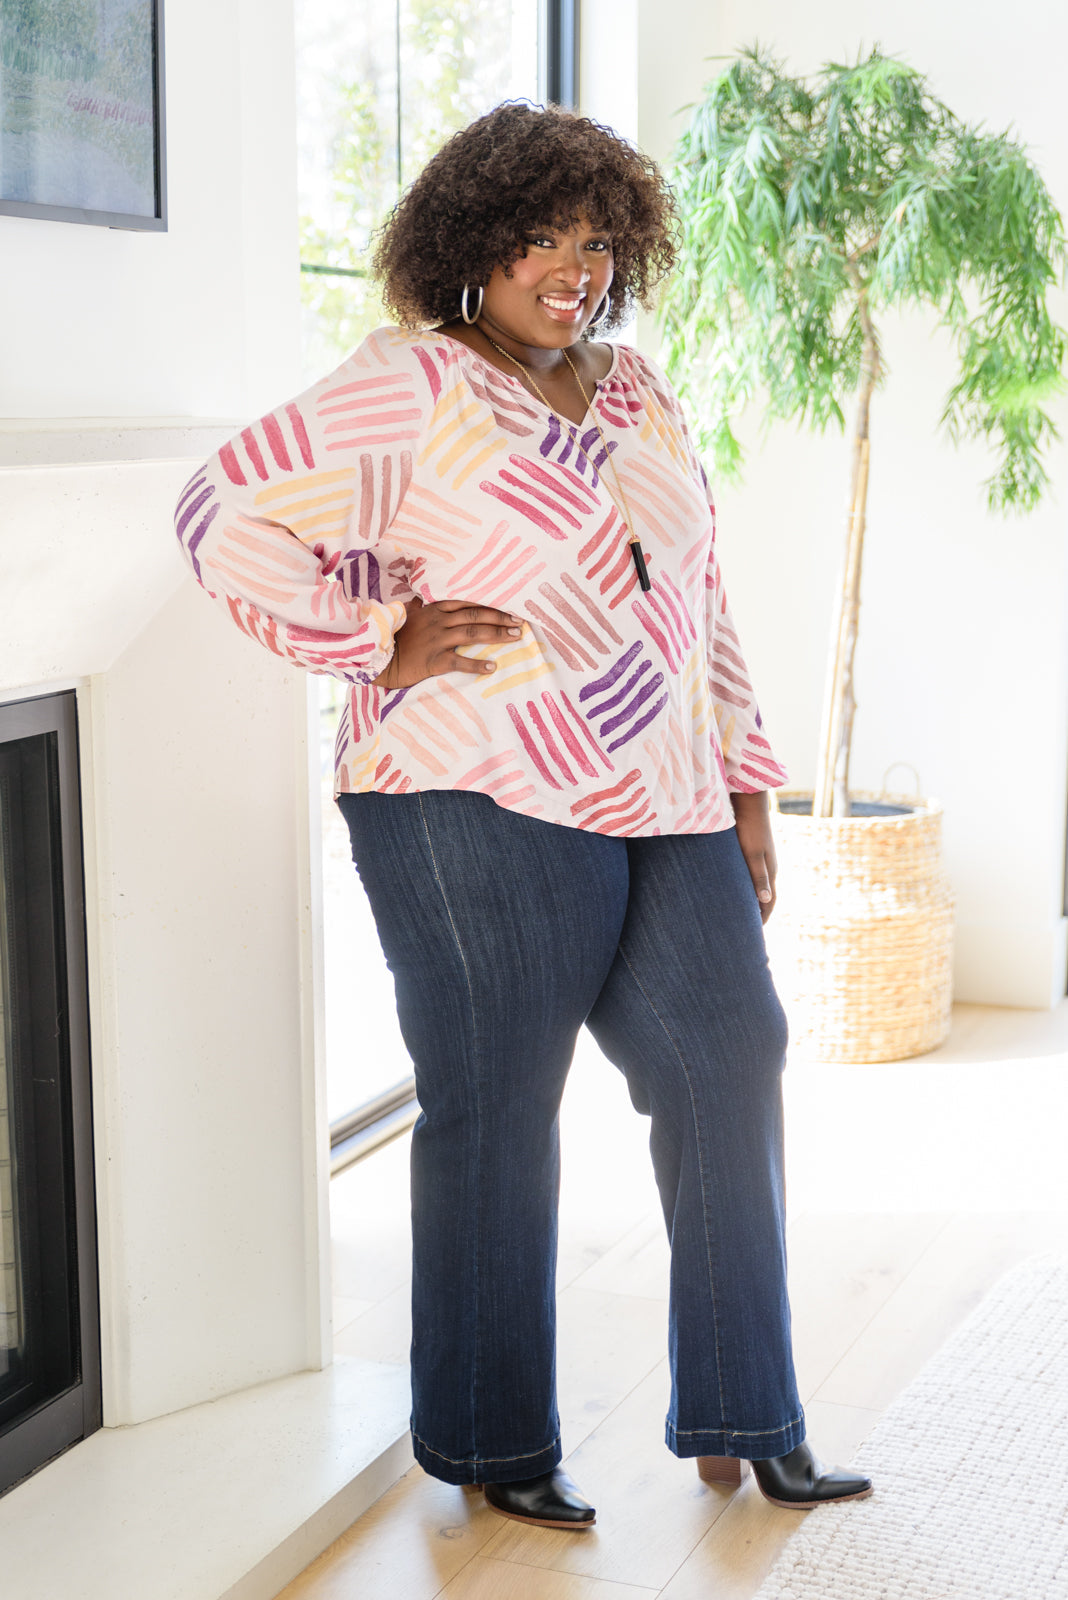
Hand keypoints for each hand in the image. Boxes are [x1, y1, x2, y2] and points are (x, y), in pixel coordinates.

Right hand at [373, 598, 523, 689]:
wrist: (380, 658)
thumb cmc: (395, 637)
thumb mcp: (407, 614)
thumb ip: (419, 604)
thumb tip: (422, 595)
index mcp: (434, 610)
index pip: (467, 602)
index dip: (489, 604)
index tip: (509, 606)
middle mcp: (438, 622)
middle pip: (475, 616)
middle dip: (500, 617)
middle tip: (520, 621)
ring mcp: (436, 641)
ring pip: (471, 634)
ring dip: (496, 634)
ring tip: (515, 637)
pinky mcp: (433, 660)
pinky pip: (459, 662)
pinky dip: (477, 665)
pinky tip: (492, 667)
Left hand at [730, 790, 776, 923]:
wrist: (749, 803)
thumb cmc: (749, 829)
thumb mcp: (753, 855)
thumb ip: (759, 878)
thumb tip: (765, 902)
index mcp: (770, 872)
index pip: (769, 902)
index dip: (763, 917)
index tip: (754, 933)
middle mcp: (768, 867)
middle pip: (765, 896)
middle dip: (758, 912)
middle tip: (747, 927)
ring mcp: (761, 859)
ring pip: (758, 886)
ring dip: (751, 900)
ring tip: (740, 912)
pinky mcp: (751, 851)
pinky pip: (750, 875)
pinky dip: (745, 887)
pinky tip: (734, 887)